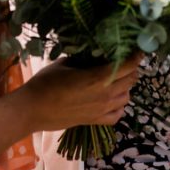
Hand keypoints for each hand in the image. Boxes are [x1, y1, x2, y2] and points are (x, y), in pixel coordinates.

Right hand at [21, 55, 140, 130]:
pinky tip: (111, 99)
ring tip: (115, 79)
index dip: (136, 55)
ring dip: (125, 86)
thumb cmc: (46, 82)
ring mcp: (103, 110)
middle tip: (123, 60)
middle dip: (131, 68)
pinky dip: (119, 105)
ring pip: (127, 97)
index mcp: (99, 77)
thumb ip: (85, 58)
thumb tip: (96, 53)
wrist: (33, 109)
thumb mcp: (65, 63)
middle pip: (131, 79)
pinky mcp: (96, 121)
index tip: (137, 48)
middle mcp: (106, 94)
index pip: (128, 65)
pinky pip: (118, 114)